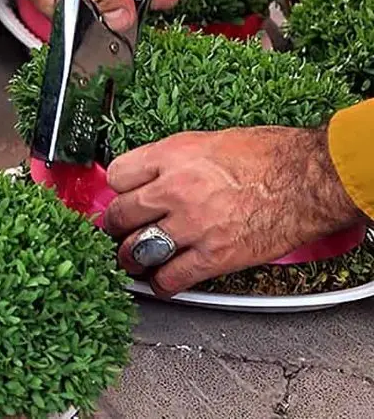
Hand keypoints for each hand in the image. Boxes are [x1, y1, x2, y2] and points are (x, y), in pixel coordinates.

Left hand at [103, 127, 367, 296]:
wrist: (309, 179)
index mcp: (172, 156)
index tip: (121, 197)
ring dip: (131, 258)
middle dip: (116, 225)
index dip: (117, 189)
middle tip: (118, 230)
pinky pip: (171, 277)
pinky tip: (163, 281)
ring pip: (137, 249)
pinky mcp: (214, 256)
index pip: (117, 176)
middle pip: (120, 214)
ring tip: (133, 259)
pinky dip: (161, 284)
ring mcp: (192, 225)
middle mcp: (175, 190)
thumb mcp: (208, 142)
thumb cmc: (269, 155)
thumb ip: (173, 161)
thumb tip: (150, 178)